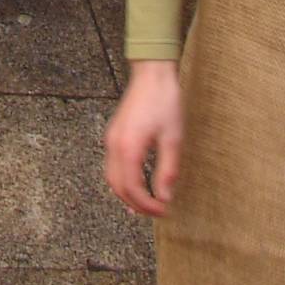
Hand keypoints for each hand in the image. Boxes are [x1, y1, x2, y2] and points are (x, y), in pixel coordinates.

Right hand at [105, 62, 182, 216]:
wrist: (152, 72)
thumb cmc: (165, 101)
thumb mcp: (173, 138)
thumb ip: (167, 171)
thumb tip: (164, 197)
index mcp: (128, 148)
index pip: (133, 189)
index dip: (147, 205)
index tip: (163, 211)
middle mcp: (115, 145)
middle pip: (118, 187)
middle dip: (136, 204)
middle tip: (155, 212)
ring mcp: (111, 139)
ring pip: (111, 178)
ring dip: (126, 194)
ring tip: (144, 204)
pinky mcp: (114, 134)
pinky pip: (112, 165)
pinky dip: (122, 180)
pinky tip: (135, 183)